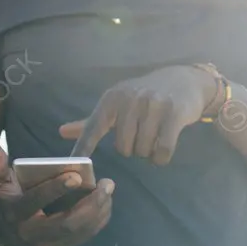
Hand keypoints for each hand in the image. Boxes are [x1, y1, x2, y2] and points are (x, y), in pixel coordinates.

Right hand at [0, 140, 113, 245]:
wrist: (1, 228)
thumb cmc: (2, 196)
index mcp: (15, 214)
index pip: (35, 202)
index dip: (55, 190)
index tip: (76, 176)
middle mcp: (30, 235)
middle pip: (66, 223)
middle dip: (90, 205)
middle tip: (106, 184)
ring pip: (78, 232)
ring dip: (98, 212)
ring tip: (108, 190)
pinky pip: (82, 237)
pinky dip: (97, 221)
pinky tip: (106, 204)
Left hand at [60, 65, 219, 164]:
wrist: (184, 80)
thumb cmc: (145, 95)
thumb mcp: (116, 104)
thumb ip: (91, 122)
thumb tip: (62, 132)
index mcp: (112, 99)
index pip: (93, 128)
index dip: (83, 148)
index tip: (75, 166)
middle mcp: (130, 100)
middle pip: (123, 148)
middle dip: (132, 149)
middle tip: (141, 136)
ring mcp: (153, 105)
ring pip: (143, 150)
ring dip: (148, 152)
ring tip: (155, 137)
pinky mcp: (174, 113)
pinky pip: (163, 150)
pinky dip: (161, 158)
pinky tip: (163, 151)